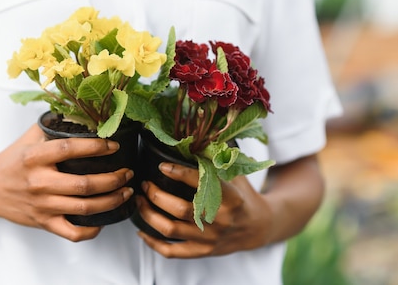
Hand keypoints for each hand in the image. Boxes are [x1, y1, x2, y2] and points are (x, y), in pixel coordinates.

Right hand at [0, 124, 133, 241]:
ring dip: (112, 200)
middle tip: (127, 172)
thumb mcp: (29, 137)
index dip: (97, 147)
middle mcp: (39, 182)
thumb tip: (83, 112)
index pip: (70, 149)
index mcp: (34, 157)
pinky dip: (92, 230)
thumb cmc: (12, 160)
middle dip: (114, 179)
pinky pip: (73, 233)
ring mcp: (42, 205)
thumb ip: (54, 125)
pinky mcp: (43, 223)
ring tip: (126, 191)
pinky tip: (104, 220)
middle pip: (85, 184)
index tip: (114, 146)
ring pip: (85, 208)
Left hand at [136, 162, 272, 257]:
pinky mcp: (203, 251)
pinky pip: (173, 252)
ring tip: (139, 200)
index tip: (162, 165)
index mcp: (230, 198)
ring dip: (149, 214)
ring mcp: (210, 238)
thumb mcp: (234, 176)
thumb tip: (187, 144)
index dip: (178, 173)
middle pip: (180, 209)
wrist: (258, 227)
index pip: (200, 184)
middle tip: (145, 183)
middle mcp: (219, 220)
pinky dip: (153, 243)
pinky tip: (141, 231)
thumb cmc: (241, 196)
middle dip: (156, 195)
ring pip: (171, 229)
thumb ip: (214, 164)